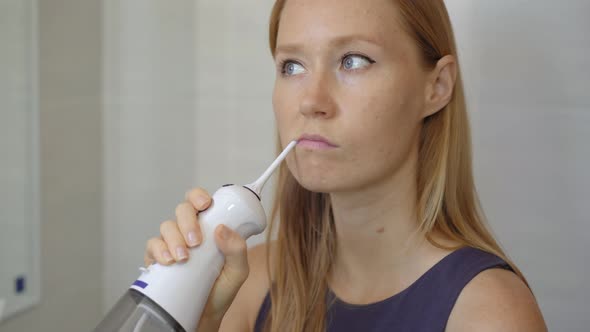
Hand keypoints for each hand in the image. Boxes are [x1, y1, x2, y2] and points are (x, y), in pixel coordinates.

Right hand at [144, 188, 249, 320]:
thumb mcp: (238, 271)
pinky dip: (159, 250)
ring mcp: (173, 243)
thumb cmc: (222, 289)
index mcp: (210, 226)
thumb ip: (237, 250)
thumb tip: (222, 229)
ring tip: (183, 258)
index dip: (199, 196)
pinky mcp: (158, 258)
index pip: (201, 201)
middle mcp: (190, 231)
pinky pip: (152, 245)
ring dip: (174, 239)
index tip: (204, 204)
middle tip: (196, 242)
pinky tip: (168, 261)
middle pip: (183, 210)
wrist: (205, 316)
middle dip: (188, 222)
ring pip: (167, 226)